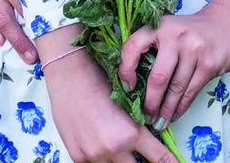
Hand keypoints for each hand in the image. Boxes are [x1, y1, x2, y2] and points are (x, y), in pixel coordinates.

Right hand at [43, 48, 177, 162]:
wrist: (70, 76)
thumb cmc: (100, 80)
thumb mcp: (127, 102)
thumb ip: (137, 125)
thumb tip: (149, 136)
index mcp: (131, 133)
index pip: (159, 158)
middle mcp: (114, 149)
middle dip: (142, 161)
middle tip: (143, 153)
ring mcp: (94, 156)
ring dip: (122, 158)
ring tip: (118, 142)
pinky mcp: (78, 158)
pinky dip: (102, 157)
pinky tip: (100, 142)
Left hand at [118, 0, 229, 128]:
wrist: (228, 21)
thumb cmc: (192, 30)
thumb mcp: (170, 30)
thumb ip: (154, 49)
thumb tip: (135, 85)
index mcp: (160, 26)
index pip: (133, 46)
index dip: (125, 69)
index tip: (127, 88)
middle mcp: (176, 36)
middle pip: (157, 77)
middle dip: (150, 102)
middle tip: (145, 116)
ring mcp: (194, 50)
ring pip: (175, 89)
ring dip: (166, 110)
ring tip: (159, 122)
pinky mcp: (209, 63)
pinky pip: (191, 91)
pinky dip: (181, 107)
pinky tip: (175, 114)